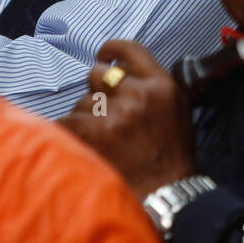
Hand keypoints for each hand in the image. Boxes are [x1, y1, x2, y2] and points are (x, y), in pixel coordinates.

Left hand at [59, 39, 195, 198]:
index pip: (129, 49)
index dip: (110, 50)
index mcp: (161, 85)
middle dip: (97, 91)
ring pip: (82, 101)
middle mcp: (137, 94)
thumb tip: (121, 70)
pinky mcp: (92, 132)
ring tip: (105, 141)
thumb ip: (152, 86)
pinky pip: (67, 121)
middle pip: (97, 74)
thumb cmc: (170, 155)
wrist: (164, 193)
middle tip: (106, 115)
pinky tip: (84, 146)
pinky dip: (71, 133)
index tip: (103, 57)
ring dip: (87, 118)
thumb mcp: (176, 110)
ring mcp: (114, 113)